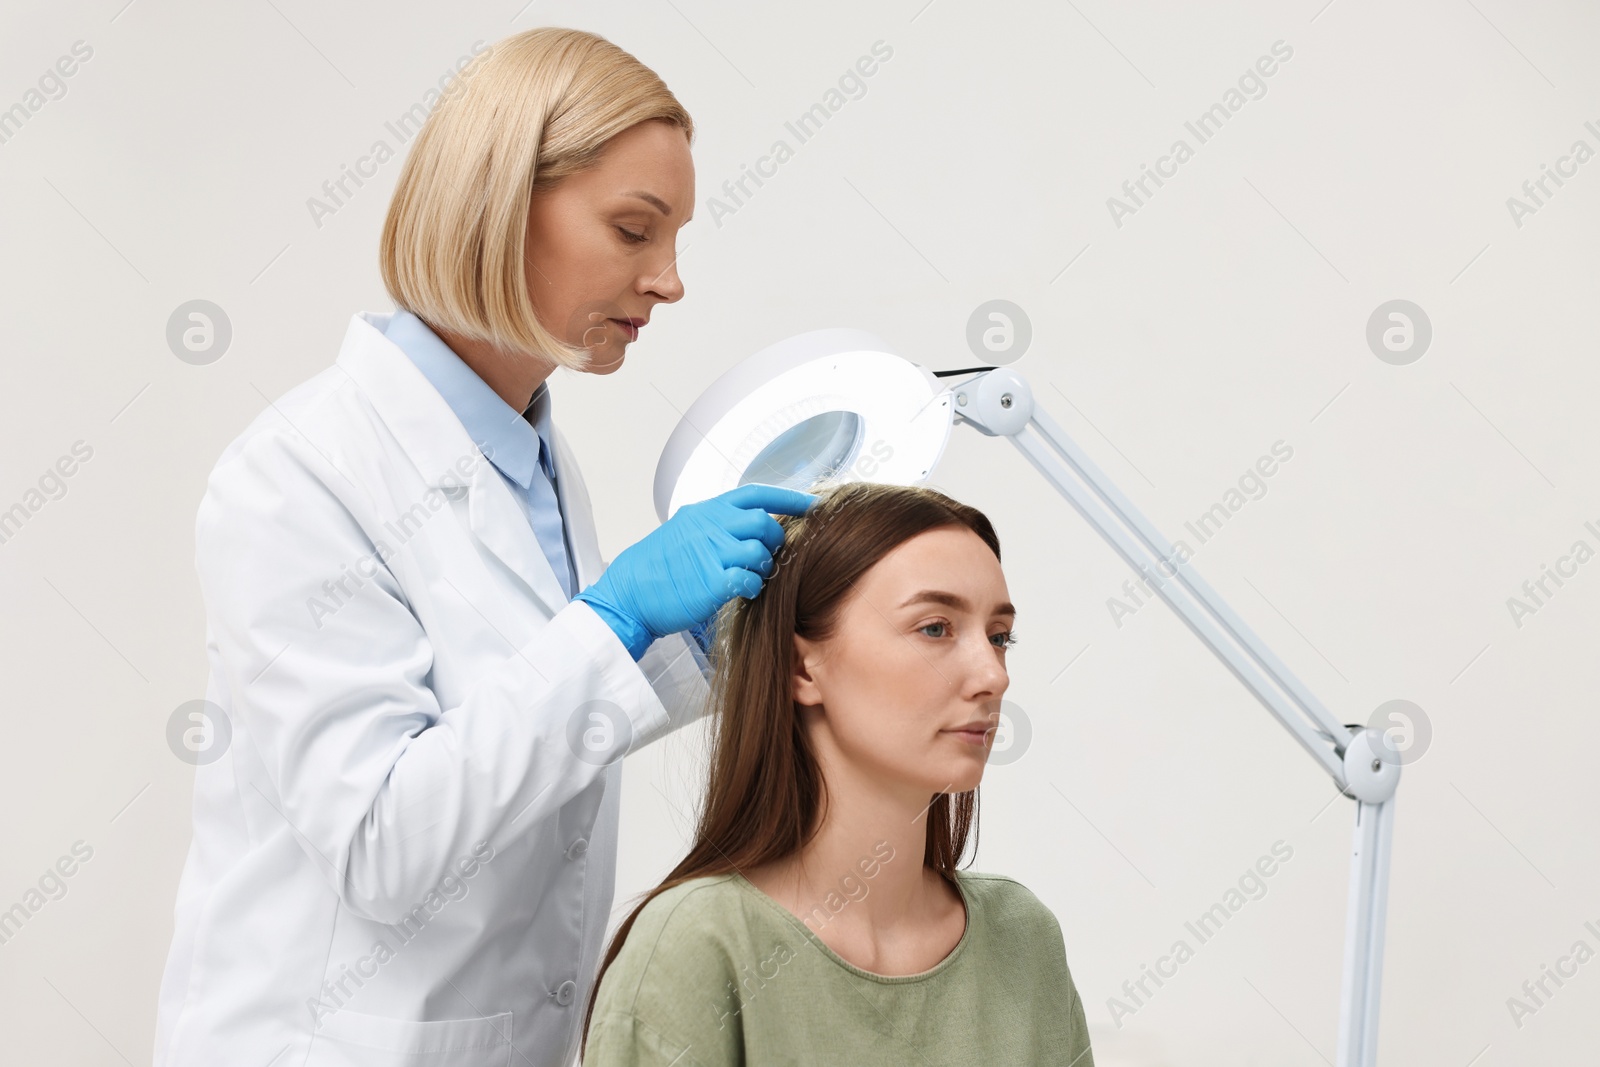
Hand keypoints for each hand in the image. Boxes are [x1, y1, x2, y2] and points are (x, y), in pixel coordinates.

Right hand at [574, 484, 817, 658]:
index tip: (814, 506)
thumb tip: (751, 524)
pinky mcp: (712, 582)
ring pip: (761, 553)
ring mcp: (711, 553)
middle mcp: (711, 526)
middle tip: (766, 556)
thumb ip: (716, 524)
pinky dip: (752, 587)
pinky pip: (750, 581)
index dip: (790, 499)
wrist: (629, 593)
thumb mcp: (684, 529)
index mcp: (706, 511)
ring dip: (762, 568)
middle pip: (765, 524)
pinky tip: (741, 591)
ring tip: (747, 577)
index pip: (757, 496)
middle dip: (774, 542)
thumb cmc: (657, 566)